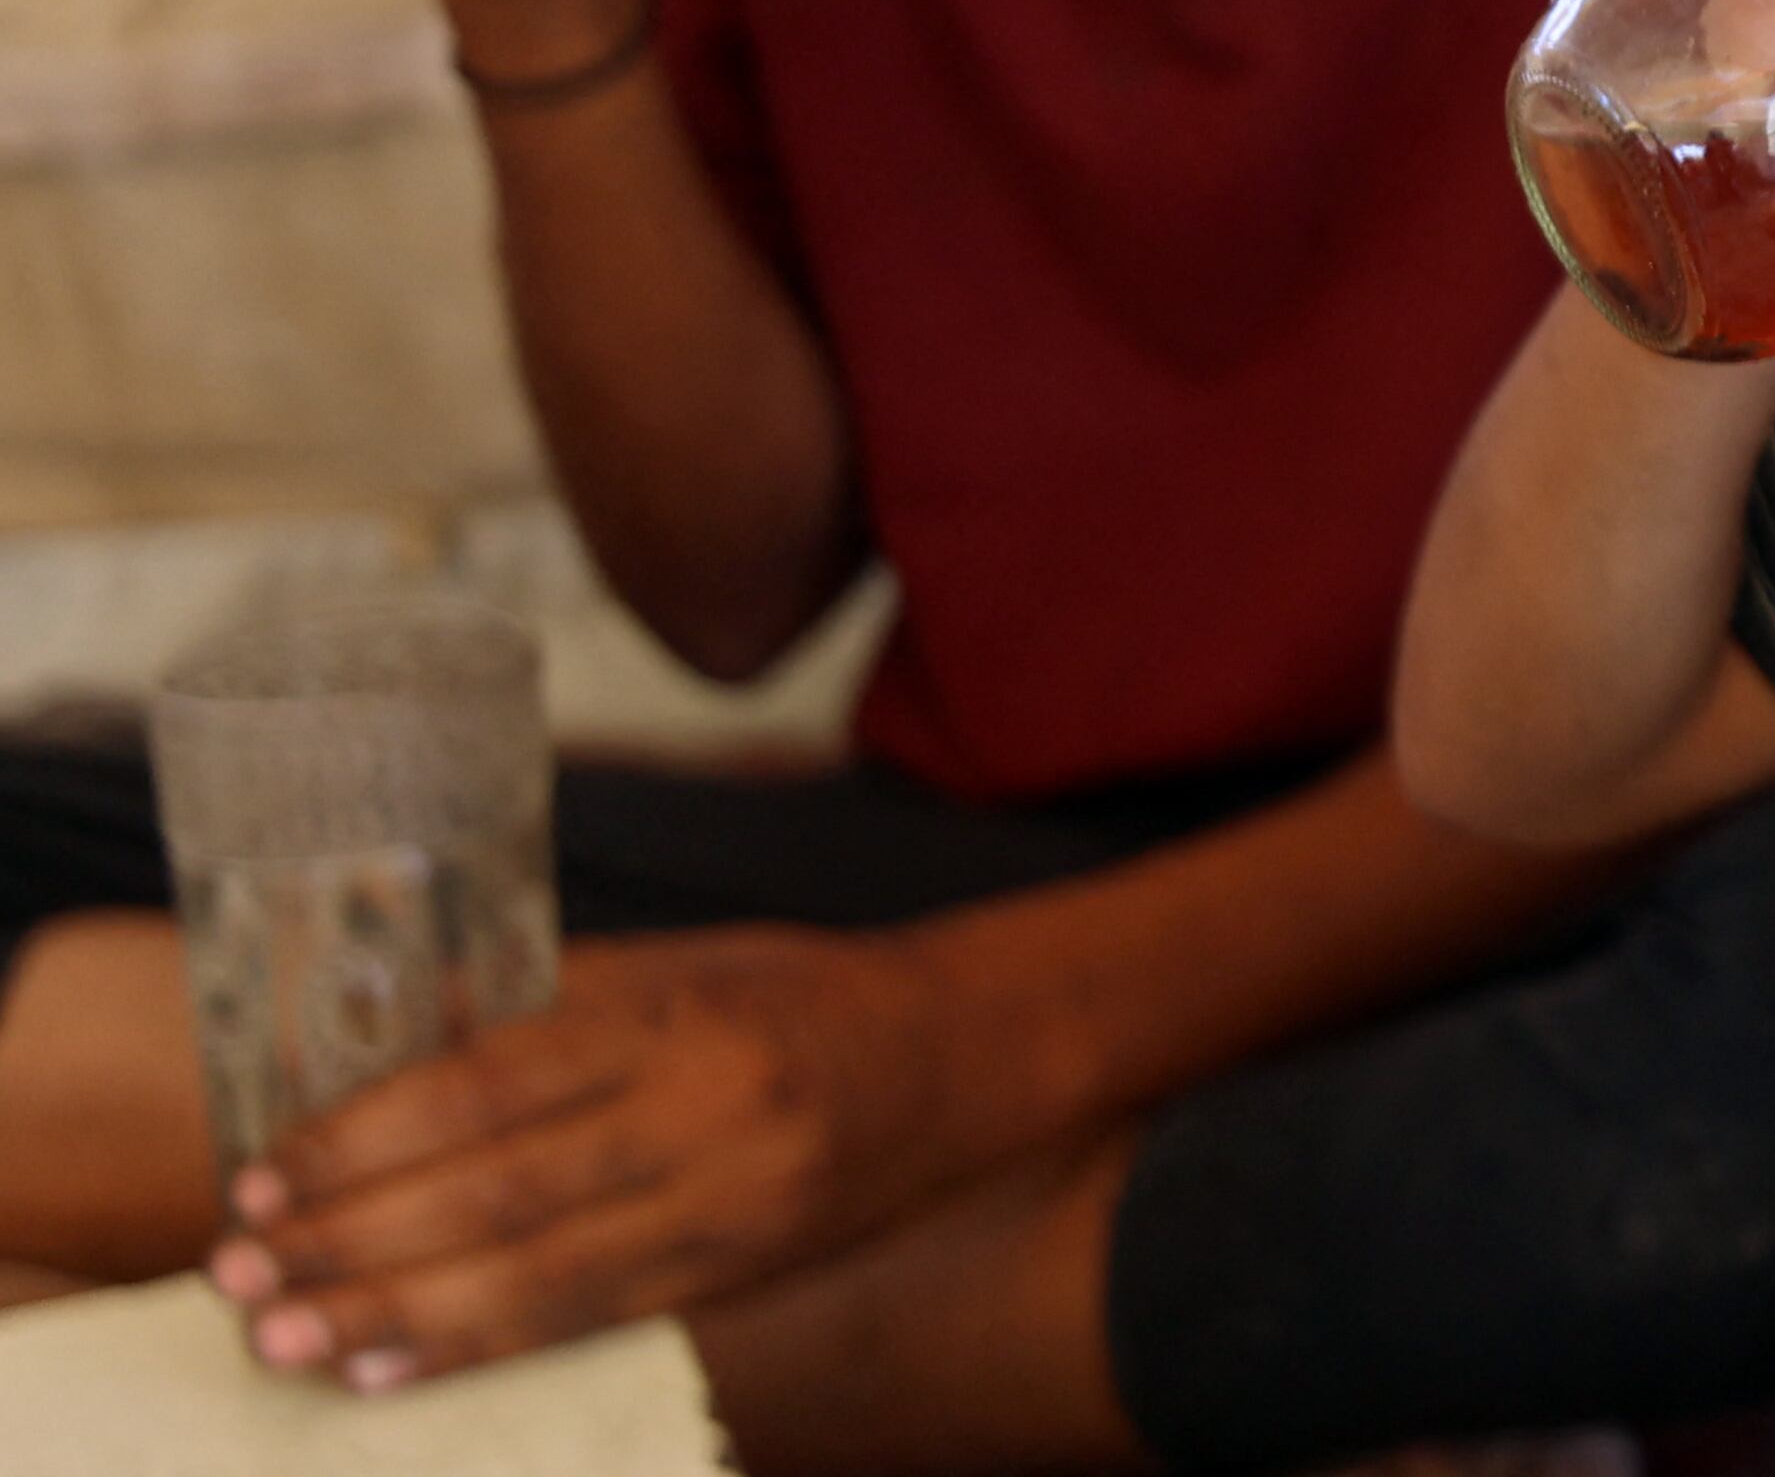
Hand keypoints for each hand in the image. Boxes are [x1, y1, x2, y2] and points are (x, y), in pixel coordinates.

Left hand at [208, 928, 973, 1390]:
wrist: (973, 1054)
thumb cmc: (813, 995)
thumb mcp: (688, 965)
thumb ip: (555, 1005)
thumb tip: (397, 1043)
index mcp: (682, 1018)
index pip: (493, 1082)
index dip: (366, 1138)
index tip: (265, 1175)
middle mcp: (707, 1113)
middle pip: (499, 1192)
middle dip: (353, 1241)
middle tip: (241, 1274)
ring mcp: (731, 1204)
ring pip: (537, 1276)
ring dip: (394, 1313)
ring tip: (287, 1337)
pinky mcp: (744, 1272)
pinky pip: (594, 1320)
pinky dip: (481, 1349)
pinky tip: (391, 1368)